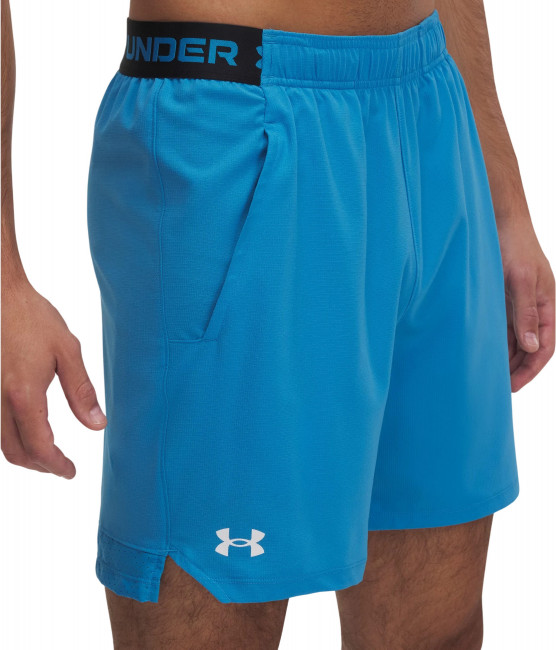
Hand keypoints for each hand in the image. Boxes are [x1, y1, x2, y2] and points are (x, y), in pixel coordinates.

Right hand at [1, 281, 105, 477]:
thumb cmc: (33, 317)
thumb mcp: (67, 351)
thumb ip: (81, 391)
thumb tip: (97, 425)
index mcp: (24, 394)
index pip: (40, 446)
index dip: (56, 465)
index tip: (70, 471)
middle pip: (15, 452)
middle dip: (39, 465)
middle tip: (60, 466)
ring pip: (0, 441)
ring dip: (23, 453)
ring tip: (47, 452)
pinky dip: (9, 436)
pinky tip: (26, 429)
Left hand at [498, 220, 554, 391]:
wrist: (500, 220)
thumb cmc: (514, 246)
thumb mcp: (521, 280)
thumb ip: (526, 314)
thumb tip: (531, 347)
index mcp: (548, 305)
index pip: (545, 347)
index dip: (531, 369)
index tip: (513, 387)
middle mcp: (536, 307)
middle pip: (530, 347)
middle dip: (518, 368)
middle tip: (497, 388)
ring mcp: (519, 303)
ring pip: (516, 339)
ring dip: (506, 357)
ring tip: (490, 376)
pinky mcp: (504, 298)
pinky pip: (503, 327)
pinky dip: (497, 341)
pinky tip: (485, 352)